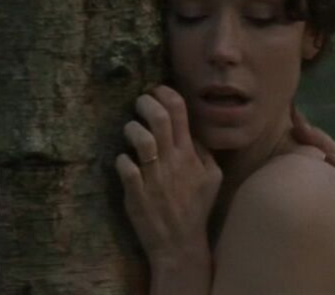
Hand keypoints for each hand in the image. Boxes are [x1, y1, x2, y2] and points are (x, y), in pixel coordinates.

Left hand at [115, 85, 222, 265]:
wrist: (180, 243)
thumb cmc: (196, 208)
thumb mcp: (213, 178)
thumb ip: (204, 153)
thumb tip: (191, 133)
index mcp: (190, 155)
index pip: (180, 112)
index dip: (166, 94)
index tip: (157, 91)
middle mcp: (172, 161)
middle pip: (159, 118)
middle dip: (146, 102)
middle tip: (139, 102)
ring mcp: (153, 176)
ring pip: (141, 139)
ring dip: (131, 128)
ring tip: (130, 130)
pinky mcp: (135, 192)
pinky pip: (124, 167)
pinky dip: (121, 159)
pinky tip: (124, 161)